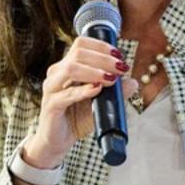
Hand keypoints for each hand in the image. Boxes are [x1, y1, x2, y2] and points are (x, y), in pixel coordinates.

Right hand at [21, 34, 137, 169]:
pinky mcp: (50, 105)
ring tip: (111, 79)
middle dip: (104, 58)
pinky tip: (97, 90)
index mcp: (66, 67)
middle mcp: (57, 73)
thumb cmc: (77, 118)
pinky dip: (84, 91)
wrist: (58, 141)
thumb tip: (133, 82)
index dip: (102, 46)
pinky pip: (66, 94)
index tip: (120, 56)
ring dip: (95, 71)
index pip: (81, 44)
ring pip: (71, 68)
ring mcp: (51, 88)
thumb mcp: (101, 103)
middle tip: (122, 68)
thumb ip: (116, 92)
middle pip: (78, 53)